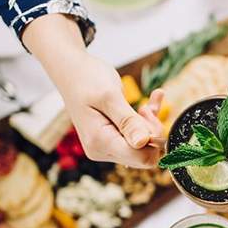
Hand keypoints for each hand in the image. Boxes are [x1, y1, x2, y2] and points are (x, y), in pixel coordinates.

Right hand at [23, 14, 162, 168]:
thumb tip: (143, 142)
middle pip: (144, 154)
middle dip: (152, 132)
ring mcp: (108, 146)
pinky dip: (148, 120)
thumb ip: (128, 121)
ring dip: (150, 124)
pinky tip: (154, 99)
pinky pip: (139, 137)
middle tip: (145, 108)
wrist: (73, 70)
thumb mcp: (110, 97)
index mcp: (100, 142)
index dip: (154, 139)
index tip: (148, 115)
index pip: (142, 158)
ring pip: (144, 146)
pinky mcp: (113, 139)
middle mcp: (103, 149)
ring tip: (146, 105)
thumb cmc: (87, 78)